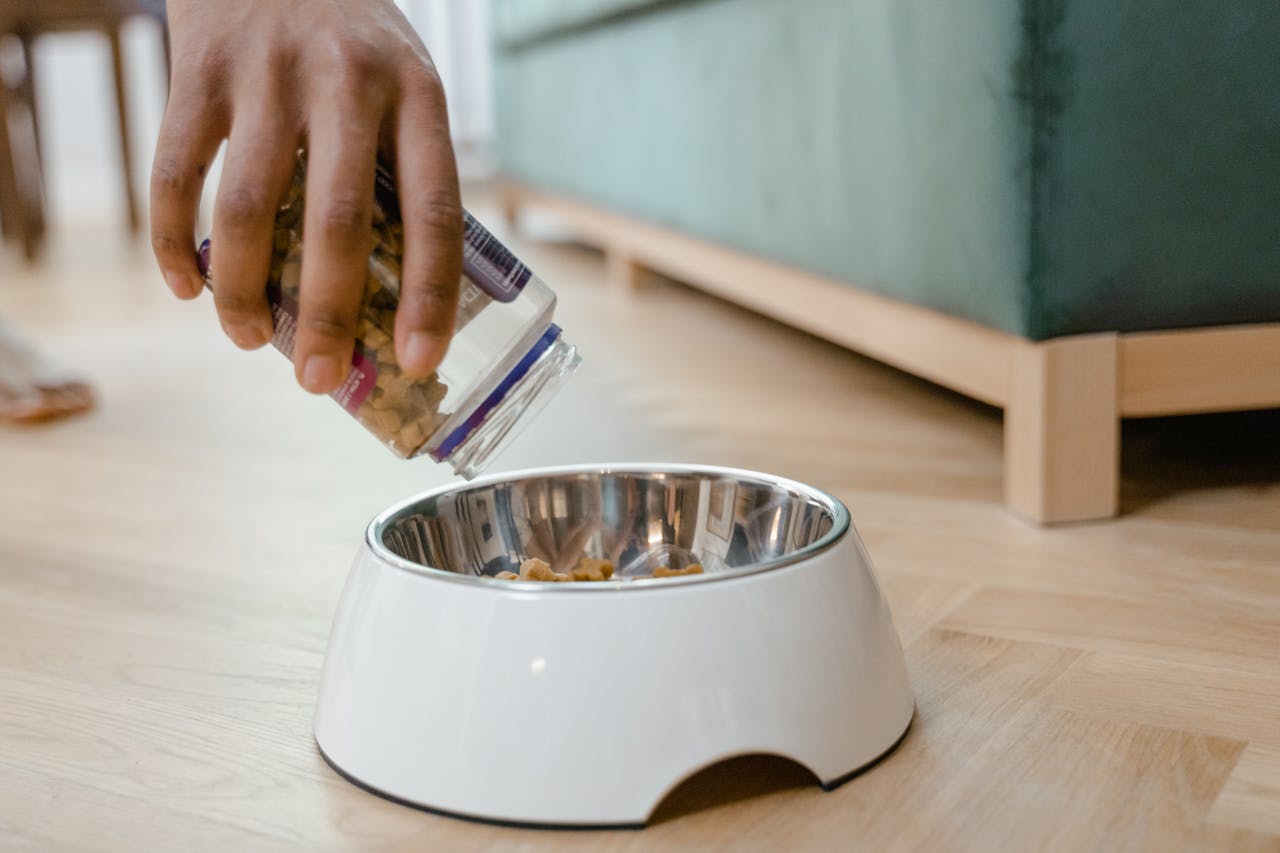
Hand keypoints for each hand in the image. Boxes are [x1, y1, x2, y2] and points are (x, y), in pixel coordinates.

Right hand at [150, 0, 462, 390]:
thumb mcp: (404, 84)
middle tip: (320, 380)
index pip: (436, 211)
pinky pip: (176, 173)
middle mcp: (347, 81)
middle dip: (329, 316)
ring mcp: (268, 74)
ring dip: (245, 292)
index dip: (429, 295)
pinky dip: (176, 241)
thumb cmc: (351, 38)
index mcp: (416, 95)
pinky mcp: (197, 71)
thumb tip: (399, 293)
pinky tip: (187, 288)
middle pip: (340, 222)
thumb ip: (404, 168)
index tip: (416, 361)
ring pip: (250, 209)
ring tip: (248, 340)